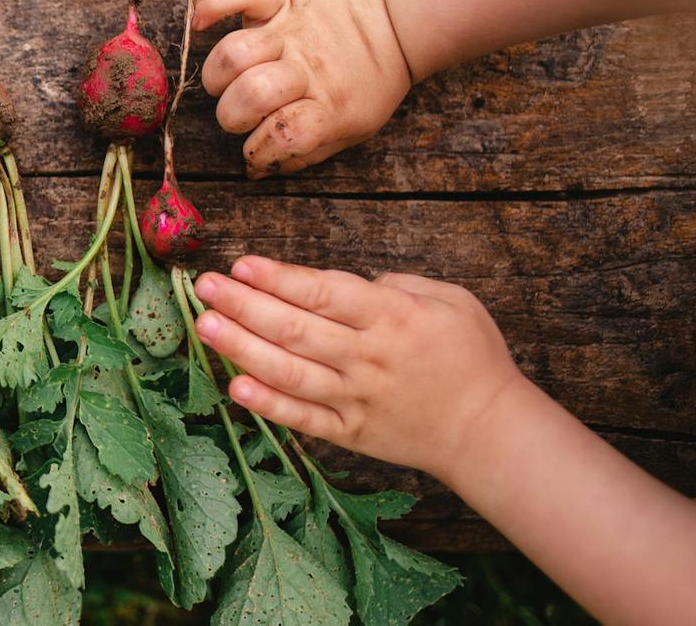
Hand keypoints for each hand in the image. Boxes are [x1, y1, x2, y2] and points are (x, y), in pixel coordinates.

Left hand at [190, 255, 529, 480]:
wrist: (491, 432)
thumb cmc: (472, 357)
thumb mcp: (452, 300)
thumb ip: (397, 284)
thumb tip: (343, 283)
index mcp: (393, 317)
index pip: (324, 293)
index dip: (279, 278)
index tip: (241, 264)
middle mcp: (369, 357)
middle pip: (295, 329)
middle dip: (244, 305)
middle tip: (204, 286)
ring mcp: (357, 398)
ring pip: (289, 371)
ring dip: (242, 348)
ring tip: (205, 325)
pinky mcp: (350, 432)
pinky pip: (302, 418)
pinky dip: (267, 403)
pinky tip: (235, 385)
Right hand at [192, 0, 413, 176]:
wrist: (399, 16)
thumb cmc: (372, 79)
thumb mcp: (355, 128)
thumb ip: (307, 151)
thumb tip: (256, 170)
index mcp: (329, 107)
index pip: (282, 136)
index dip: (259, 152)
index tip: (258, 151)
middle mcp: (306, 69)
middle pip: (250, 95)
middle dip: (233, 114)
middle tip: (243, 112)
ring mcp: (291, 31)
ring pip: (235, 52)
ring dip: (220, 74)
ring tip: (230, 79)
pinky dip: (215, 3)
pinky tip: (201, 22)